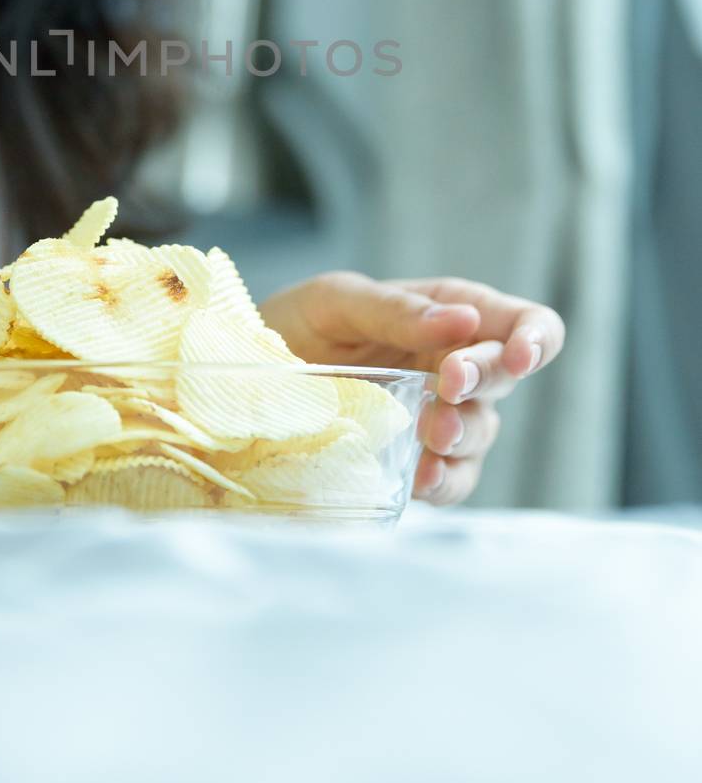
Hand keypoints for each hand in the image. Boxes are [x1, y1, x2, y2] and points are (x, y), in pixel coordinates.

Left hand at [258, 270, 564, 504]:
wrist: (246, 374)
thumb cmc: (296, 324)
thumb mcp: (335, 301)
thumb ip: (394, 310)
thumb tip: (463, 322)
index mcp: (447, 312)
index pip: (521, 322)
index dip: (535, 338)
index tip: (518, 356)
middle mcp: (453, 365)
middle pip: (506, 377)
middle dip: (485, 378)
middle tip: (448, 384)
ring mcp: (438, 416)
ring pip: (482, 430)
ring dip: (465, 433)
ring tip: (432, 434)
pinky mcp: (414, 462)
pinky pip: (451, 479)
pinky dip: (445, 481)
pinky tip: (423, 476)